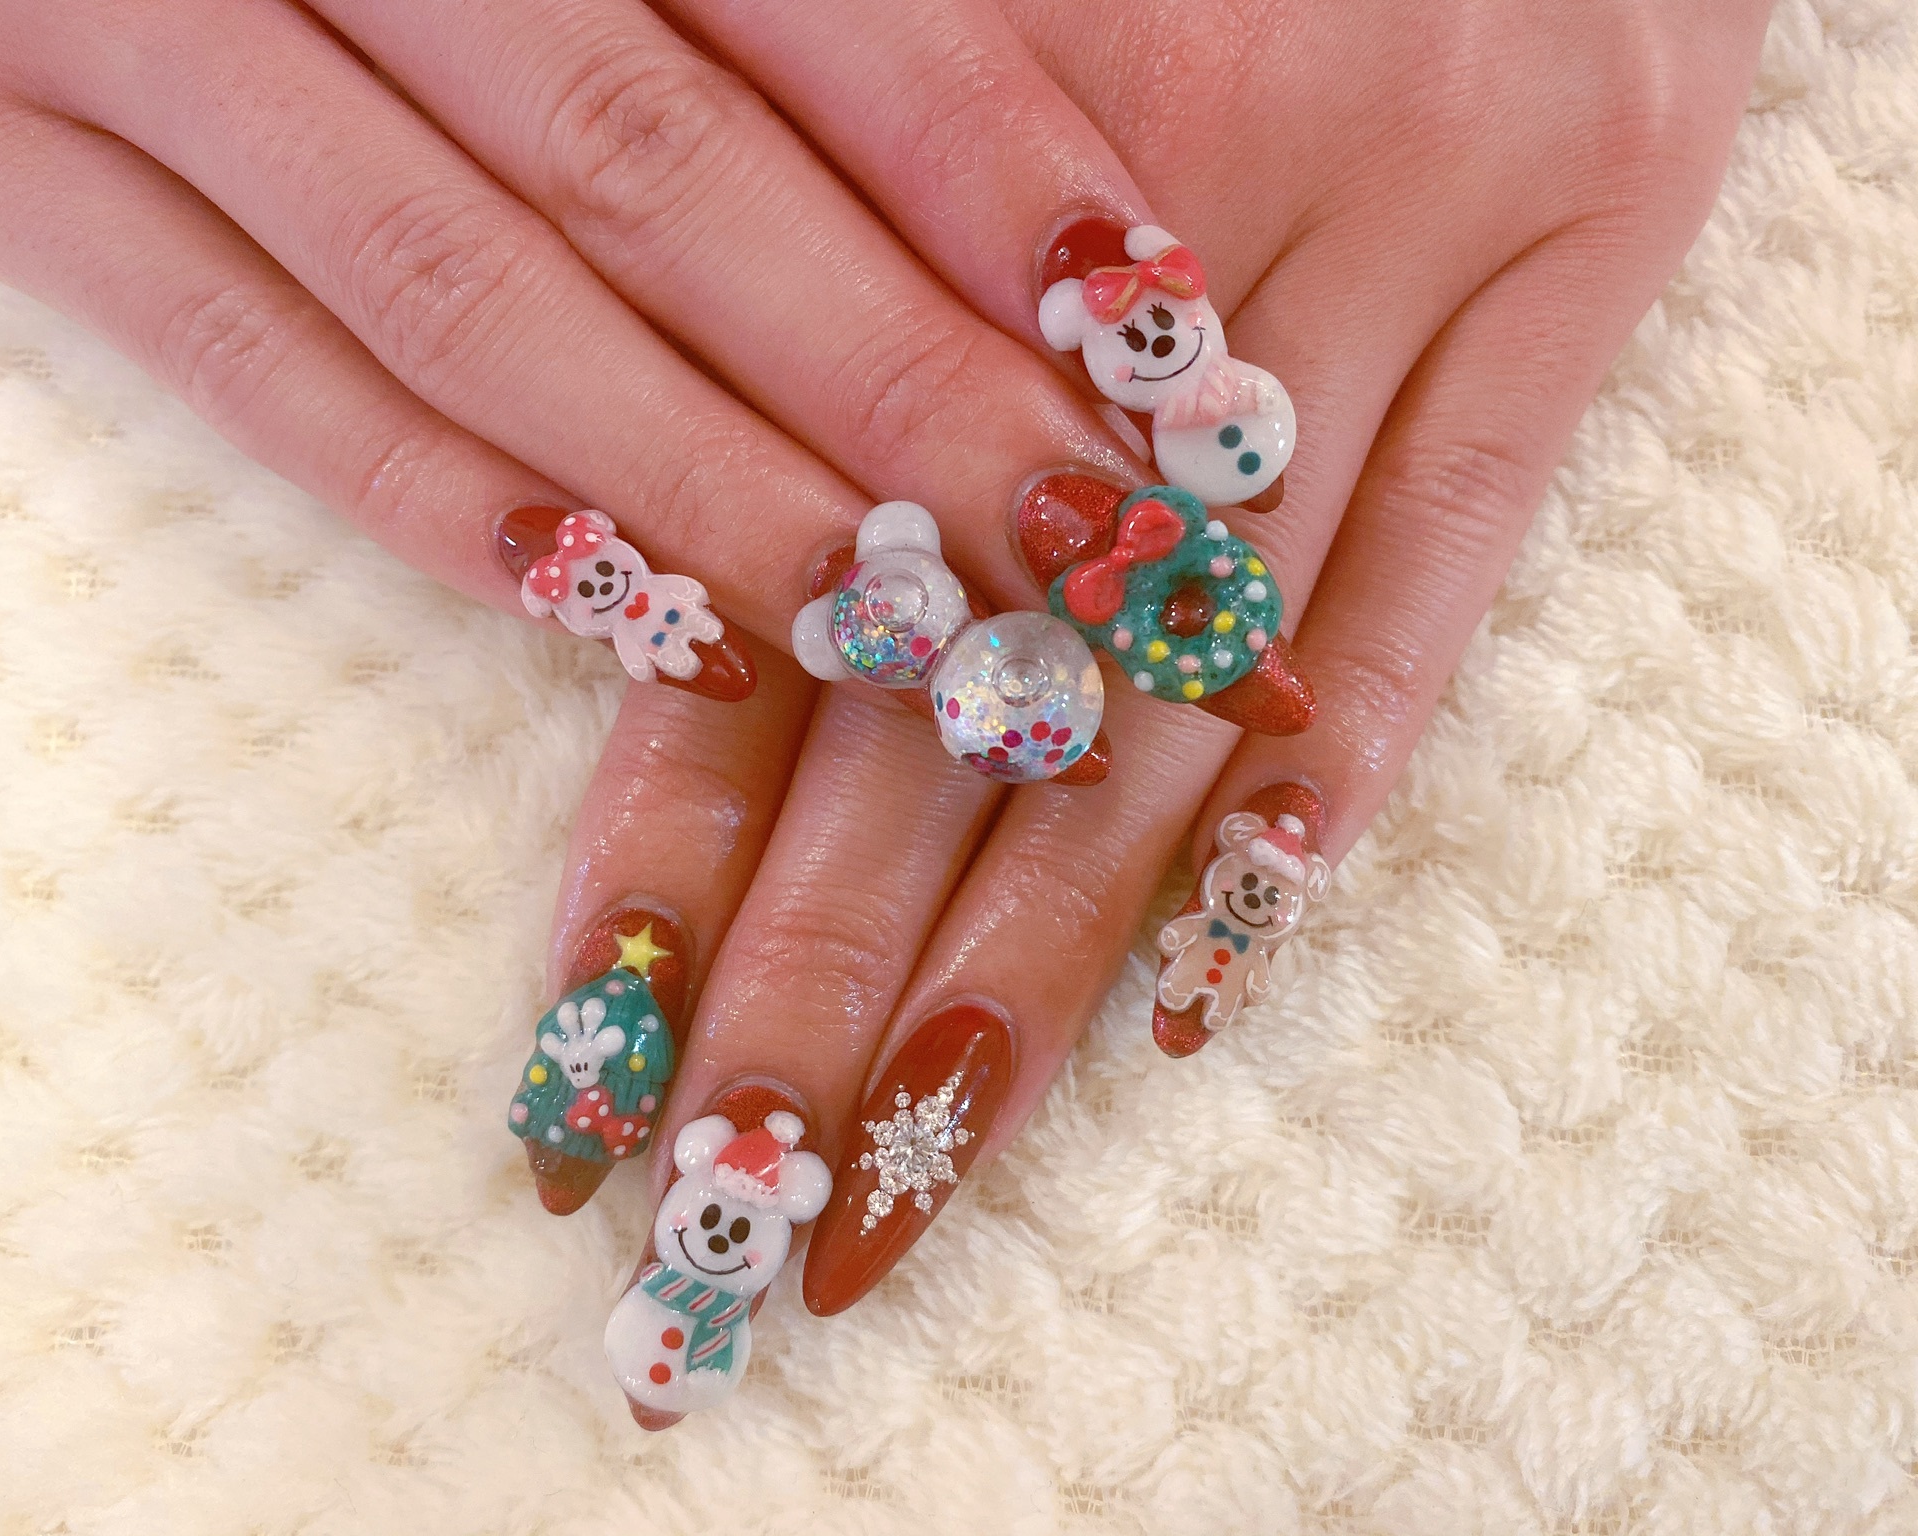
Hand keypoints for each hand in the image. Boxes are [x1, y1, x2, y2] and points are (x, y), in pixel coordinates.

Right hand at [0, 0, 1158, 698]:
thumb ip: (754, 13)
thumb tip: (1046, 225)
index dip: (996, 171)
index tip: (1166, 347)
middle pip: (664, 171)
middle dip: (897, 382)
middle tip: (1091, 552)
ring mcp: (122, 11)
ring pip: (474, 294)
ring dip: (709, 483)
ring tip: (906, 628)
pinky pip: (254, 364)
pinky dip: (454, 507)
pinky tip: (638, 623)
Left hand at [533, 0, 1775, 1424]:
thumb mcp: (878, 21)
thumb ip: (789, 280)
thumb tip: (676, 594)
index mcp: (913, 162)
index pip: (761, 590)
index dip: (668, 853)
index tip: (592, 1076)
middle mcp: (1132, 241)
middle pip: (953, 691)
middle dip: (830, 976)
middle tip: (733, 1217)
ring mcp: (1390, 225)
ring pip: (1189, 669)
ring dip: (1047, 948)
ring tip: (928, 1162)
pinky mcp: (1585, 230)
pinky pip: (1464, 541)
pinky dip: (1348, 755)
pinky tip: (1219, 964)